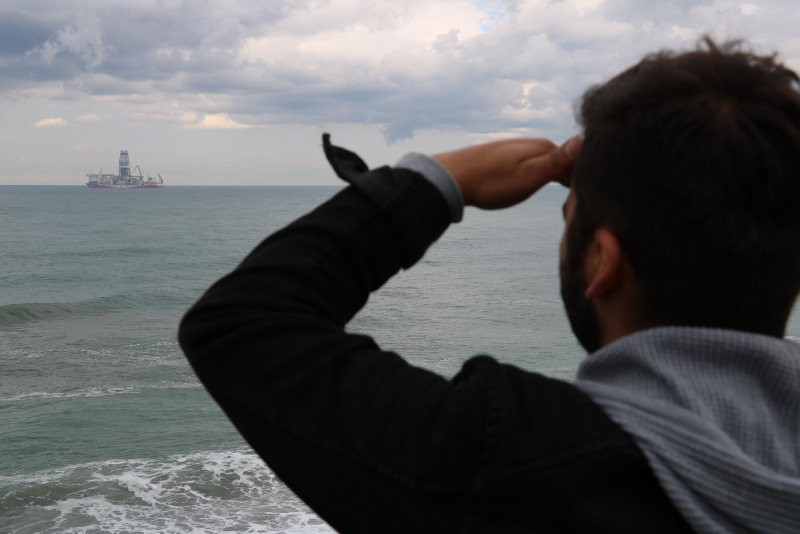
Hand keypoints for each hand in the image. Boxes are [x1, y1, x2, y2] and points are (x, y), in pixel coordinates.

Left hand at [432, 136, 580, 209]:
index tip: (597, 194)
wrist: (452, 179)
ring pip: (549, 163)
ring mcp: (518, 150)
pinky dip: (543, 177)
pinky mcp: (506, 159)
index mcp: (543, 147)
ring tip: (570, 196)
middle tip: (586, 201)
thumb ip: (556, 161)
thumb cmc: (491, 182)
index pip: (579, 157)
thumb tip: (582, 139)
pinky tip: (541, 186)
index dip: (589, 174)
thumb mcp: (528, 175)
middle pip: (565, 160)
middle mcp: (533, 144)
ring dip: (560, 177)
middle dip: (577, 176)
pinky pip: (534, 166)